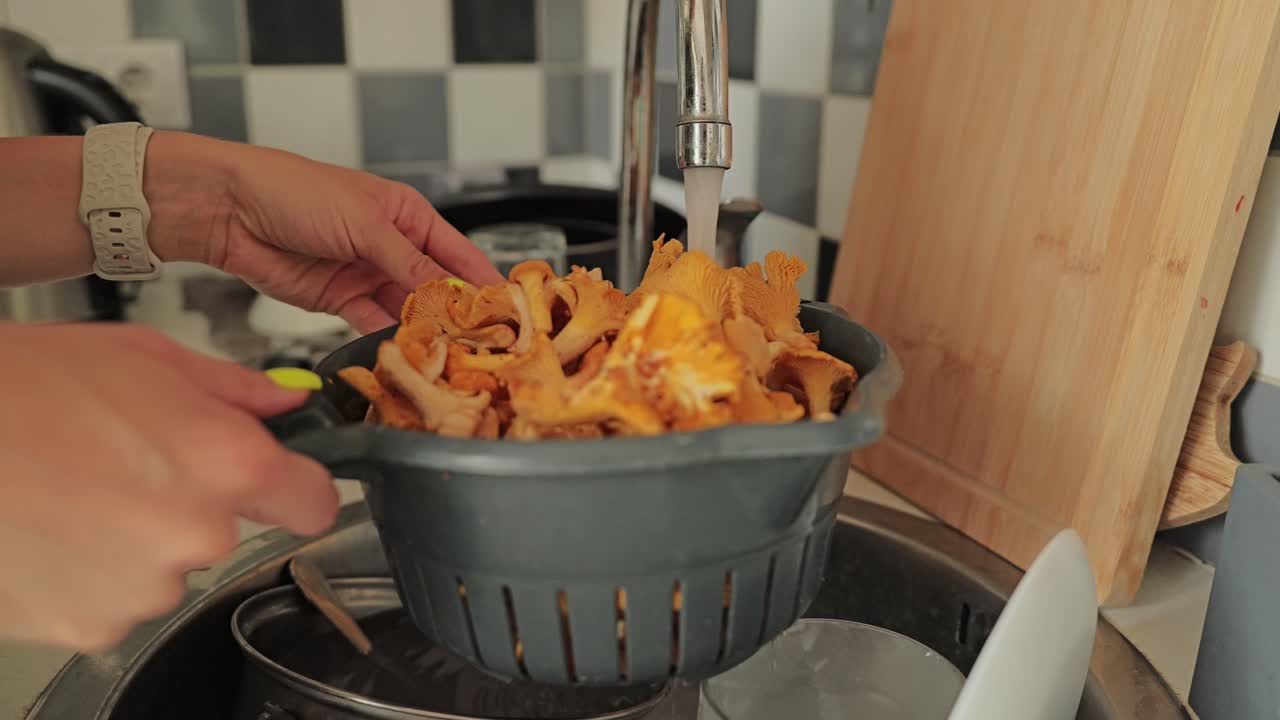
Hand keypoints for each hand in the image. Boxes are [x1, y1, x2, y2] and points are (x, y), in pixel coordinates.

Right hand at [0, 322, 338, 649]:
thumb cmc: (23, 389)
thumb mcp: (146, 357)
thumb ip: (233, 389)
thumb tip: (284, 401)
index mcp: (227, 464)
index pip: (314, 502)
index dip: (299, 488)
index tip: (286, 485)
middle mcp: (197, 534)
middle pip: (225, 530)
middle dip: (191, 501)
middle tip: (129, 461)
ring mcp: (143, 588)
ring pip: (164, 564)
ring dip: (134, 537)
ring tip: (76, 489)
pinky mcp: (90, 624)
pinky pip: (112, 598)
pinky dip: (89, 571)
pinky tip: (54, 526)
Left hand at [145, 132, 503, 333]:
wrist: (230, 210)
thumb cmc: (295, 192)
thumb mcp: (364, 224)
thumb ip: (408, 262)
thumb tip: (448, 294)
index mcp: (408, 215)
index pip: (458, 254)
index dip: (483, 282)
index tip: (508, 312)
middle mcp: (392, 246)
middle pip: (436, 287)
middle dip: (457, 314)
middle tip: (482, 346)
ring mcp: (366, 275)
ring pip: (407, 310)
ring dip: (424, 331)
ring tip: (448, 356)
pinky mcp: (339, 301)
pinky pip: (373, 324)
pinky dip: (388, 338)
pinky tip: (407, 353)